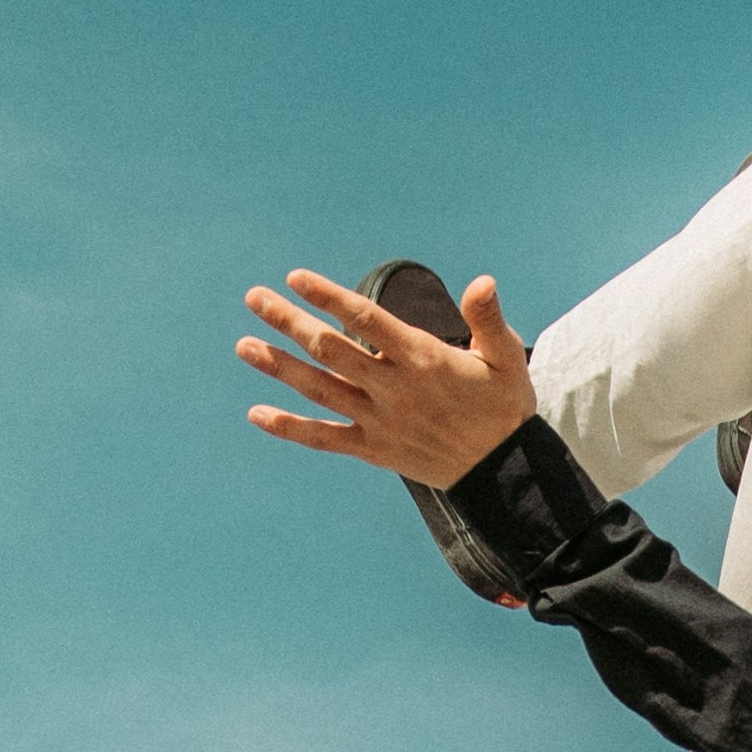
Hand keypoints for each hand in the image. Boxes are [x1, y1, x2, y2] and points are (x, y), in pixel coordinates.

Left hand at [240, 266, 542, 485]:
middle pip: (331, 349)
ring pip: (320, 389)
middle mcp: (393, 388)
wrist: (503, 472)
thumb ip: (488, 319)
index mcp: (421, 358)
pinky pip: (324, 438)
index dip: (328, 297)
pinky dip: (290, 427)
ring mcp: (380, 420)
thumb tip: (482, 282)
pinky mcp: (374, 448)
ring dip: (279, 367)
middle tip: (255, 298)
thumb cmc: (503, 406)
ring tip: (244, 345)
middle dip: (289, 322)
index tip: (296, 279)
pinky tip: (257, 413)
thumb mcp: (506, 357)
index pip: (366, 320)